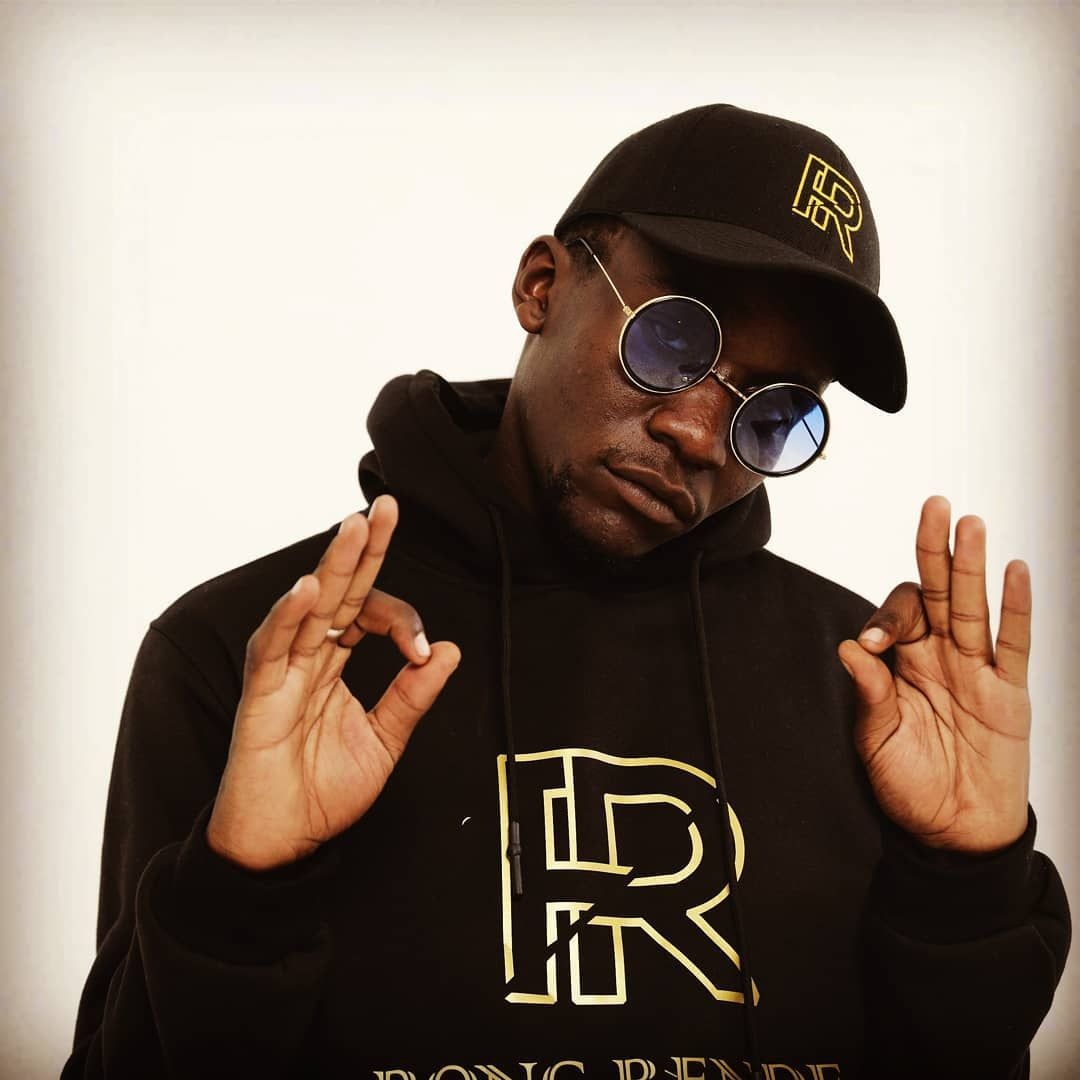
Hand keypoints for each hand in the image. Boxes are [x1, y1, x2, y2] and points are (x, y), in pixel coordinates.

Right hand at [206, 495, 460, 869]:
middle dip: (363, 548)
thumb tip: (450, 651)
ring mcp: (282, 671)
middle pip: (339, 591)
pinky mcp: (259, 695)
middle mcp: (309, 657)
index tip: (425, 650)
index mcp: (336, 664)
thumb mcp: (385, 740)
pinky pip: (272, 648)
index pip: (369, 614)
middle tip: (386, 507)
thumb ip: (412, 695)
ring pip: (308, 606)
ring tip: (354, 527)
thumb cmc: (323, 793)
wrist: (283, 843)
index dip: (403, 621)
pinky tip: (309, 589)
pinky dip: (288, 617)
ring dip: (331, 566)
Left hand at [837, 495, 1030, 852]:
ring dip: (972, 565)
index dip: (886, 620)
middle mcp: (939, 658)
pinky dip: (1016, 609)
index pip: (897, 618)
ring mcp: (977, 671)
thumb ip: (869, 694)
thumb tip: (850, 648)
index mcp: (903, 665)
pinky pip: (1014, 644)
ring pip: (975, 607)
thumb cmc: (911, 785)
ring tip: (969, 524)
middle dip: (934, 550)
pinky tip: (1015, 571)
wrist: (955, 831)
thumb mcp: (877, 741)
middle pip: (939, 593)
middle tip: (934, 507)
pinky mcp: (1009, 693)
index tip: (875, 646)